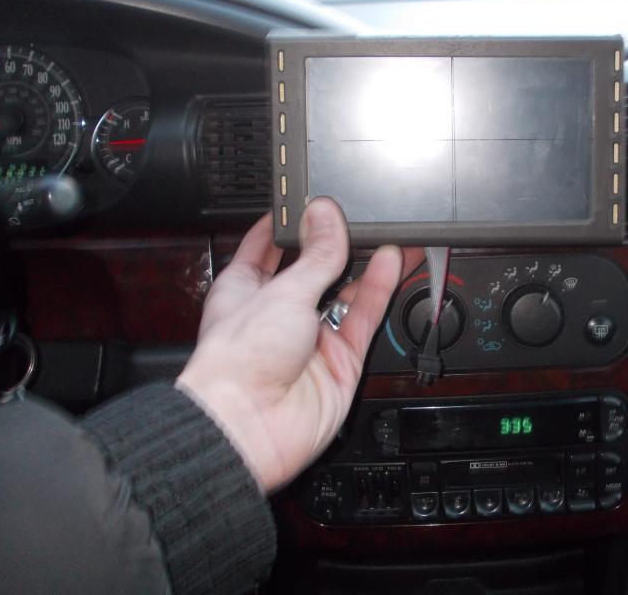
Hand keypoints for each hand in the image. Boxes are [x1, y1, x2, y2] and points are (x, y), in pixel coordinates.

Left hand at [177, 197, 421, 492]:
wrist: (247, 428)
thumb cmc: (237, 364)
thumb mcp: (282, 291)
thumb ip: (315, 254)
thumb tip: (326, 215)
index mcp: (246, 289)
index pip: (270, 246)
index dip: (292, 223)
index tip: (314, 199)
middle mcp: (279, 313)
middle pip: (316, 269)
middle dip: (338, 244)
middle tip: (362, 214)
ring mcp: (311, 338)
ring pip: (346, 293)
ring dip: (365, 264)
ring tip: (388, 232)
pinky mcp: (341, 361)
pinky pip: (365, 318)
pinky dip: (379, 290)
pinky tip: (390, 262)